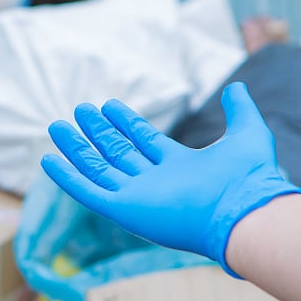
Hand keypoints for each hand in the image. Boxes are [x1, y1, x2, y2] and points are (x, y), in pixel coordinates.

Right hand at [41, 82, 300, 275]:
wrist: (244, 213)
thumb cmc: (250, 178)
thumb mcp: (247, 133)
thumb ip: (239, 110)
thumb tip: (237, 88)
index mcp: (180, 168)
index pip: (144, 141)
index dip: (125, 122)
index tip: (108, 105)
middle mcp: (155, 184)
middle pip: (117, 153)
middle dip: (97, 132)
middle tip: (79, 109)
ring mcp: (138, 198)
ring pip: (98, 169)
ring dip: (76, 149)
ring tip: (57, 126)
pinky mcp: (124, 210)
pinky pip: (88, 191)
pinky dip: (67, 177)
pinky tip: (49, 160)